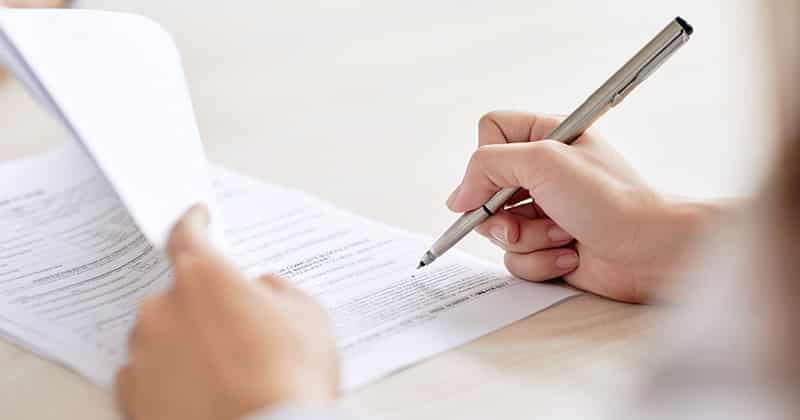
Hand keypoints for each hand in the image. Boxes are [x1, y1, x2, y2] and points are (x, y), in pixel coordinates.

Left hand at [115, 206, 338, 419]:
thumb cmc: (290, 378)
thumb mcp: (309, 316)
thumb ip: (277, 291)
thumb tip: (261, 290)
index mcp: (205, 278)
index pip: (187, 234)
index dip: (194, 221)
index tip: (196, 217)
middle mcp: (162, 310)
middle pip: (178, 294)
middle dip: (204, 307)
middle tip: (238, 333)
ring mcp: (143, 355)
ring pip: (161, 336)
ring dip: (186, 344)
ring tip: (226, 374)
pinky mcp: (132, 397)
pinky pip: (147, 375)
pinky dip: (168, 378)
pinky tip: (201, 393)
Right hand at [448, 111, 722, 302]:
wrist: (650, 250)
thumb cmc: (610, 199)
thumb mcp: (543, 162)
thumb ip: (488, 166)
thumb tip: (457, 197)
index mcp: (545, 136)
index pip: (489, 132)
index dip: (486, 159)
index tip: (496, 182)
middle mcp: (542, 172)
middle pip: (485, 188)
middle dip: (504, 211)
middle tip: (528, 215)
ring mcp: (544, 211)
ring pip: (498, 229)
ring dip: (528, 238)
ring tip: (562, 235)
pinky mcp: (547, 246)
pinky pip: (516, 258)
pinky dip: (540, 261)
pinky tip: (569, 255)